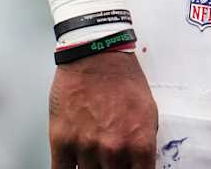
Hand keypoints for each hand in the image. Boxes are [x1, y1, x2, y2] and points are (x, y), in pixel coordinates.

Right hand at [49, 49, 158, 167]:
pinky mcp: (62, 141)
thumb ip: (143, 143)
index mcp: (139, 143)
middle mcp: (113, 150)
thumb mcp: (149, 111)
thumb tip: (139, 164)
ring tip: (94, 158)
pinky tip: (74, 167)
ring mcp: (86, 147)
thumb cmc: (122, 77)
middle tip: (111, 162)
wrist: (95, 54)